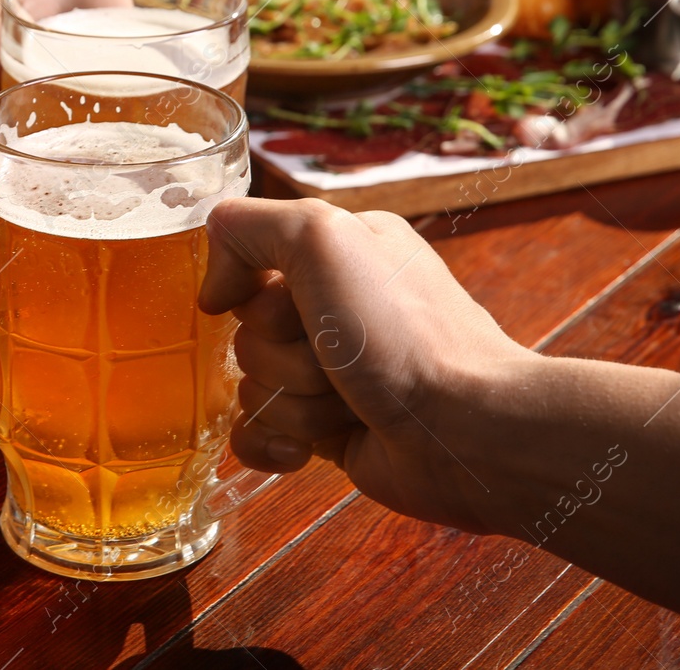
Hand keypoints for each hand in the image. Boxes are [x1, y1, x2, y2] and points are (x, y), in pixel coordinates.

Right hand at [199, 197, 530, 531]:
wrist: (464, 433)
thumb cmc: (404, 334)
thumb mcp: (323, 238)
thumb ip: (250, 228)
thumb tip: (214, 286)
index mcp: (339, 251)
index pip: (248, 263)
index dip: (256, 295)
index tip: (294, 304)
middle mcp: (335, 306)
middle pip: (246, 331)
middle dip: (280, 357)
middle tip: (335, 361)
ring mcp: (332, 371)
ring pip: (251, 385)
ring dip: (291, 403)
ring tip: (347, 405)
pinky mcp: (328, 429)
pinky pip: (256, 433)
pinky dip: (271, 444)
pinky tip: (303, 452)